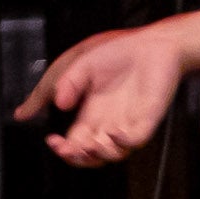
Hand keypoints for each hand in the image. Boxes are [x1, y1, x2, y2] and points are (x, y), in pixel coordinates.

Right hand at [15, 28, 184, 167]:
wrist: (152, 41)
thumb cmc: (118, 52)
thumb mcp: (78, 67)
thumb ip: (60, 86)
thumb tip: (48, 108)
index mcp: (91, 113)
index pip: (75, 142)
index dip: (63, 148)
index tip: (52, 140)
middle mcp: (109, 121)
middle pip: (91, 154)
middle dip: (77, 157)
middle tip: (67, 148)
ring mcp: (130, 121)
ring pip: (113, 153)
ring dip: (98, 156)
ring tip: (88, 145)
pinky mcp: (148, 117)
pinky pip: (137, 139)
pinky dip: (123, 142)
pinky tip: (112, 133)